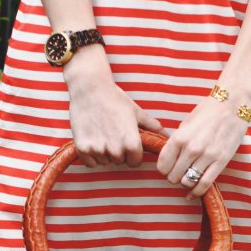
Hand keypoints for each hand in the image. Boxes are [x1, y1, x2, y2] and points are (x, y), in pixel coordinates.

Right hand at [64, 47, 165, 167]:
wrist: (89, 88)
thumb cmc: (115, 98)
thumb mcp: (136, 112)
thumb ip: (152, 126)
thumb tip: (168, 136)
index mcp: (131, 144)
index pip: (135, 162)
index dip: (132, 154)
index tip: (126, 143)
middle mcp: (116, 150)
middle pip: (119, 162)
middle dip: (117, 152)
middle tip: (112, 133)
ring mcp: (98, 150)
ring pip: (104, 162)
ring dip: (103, 153)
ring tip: (101, 133)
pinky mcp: (83, 149)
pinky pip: (90, 162)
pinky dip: (90, 154)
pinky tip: (91, 137)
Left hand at [156, 92, 250, 198]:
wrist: (233, 105)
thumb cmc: (208, 112)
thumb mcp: (186, 123)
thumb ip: (177, 142)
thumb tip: (170, 158)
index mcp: (180, 137)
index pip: (163, 165)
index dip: (163, 169)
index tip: (167, 168)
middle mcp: (192, 148)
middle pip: (173, 176)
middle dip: (174, 177)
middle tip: (178, 173)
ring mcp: (207, 156)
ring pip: (188, 182)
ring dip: (185, 182)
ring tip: (188, 177)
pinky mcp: (221, 162)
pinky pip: (204, 184)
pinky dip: (196, 192)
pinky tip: (193, 193)